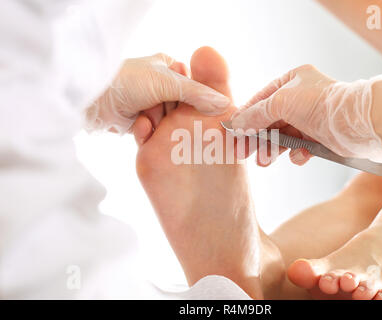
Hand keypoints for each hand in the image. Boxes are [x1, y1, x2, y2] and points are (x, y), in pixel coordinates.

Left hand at [85, 53, 230, 132]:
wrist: (92, 98)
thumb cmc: (127, 81)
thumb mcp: (167, 83)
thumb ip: (197, 94)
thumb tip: (225, 105)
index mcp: (169, 67)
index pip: (195, 87)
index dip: (195, 101)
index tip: (196, 111)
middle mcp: (160, 85)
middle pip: (183, 107)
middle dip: (175, 115)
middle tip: (168, 116)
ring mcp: (149, 104)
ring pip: (169, 122)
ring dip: (160, 124)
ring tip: (147, 119)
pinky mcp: (139, 121)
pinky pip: (154, 131)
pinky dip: (147, 131)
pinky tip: (140, 127)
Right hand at [231, 65, 381, 163]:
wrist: (360, 123)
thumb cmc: (322, 104)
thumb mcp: (282, 102)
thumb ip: (257, 114)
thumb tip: (236, 124)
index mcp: (292, 81)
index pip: (261, 99)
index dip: (245, 117)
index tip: (232, 134)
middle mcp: (301, 97)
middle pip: (269, 120)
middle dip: (256, 138)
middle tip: (243, 154)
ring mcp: (311, 118)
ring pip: (283, 136)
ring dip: (273, 149)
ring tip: (265, 161)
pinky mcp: (321, 136)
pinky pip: (301, 146)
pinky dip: (297, 153)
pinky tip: (300, 155)